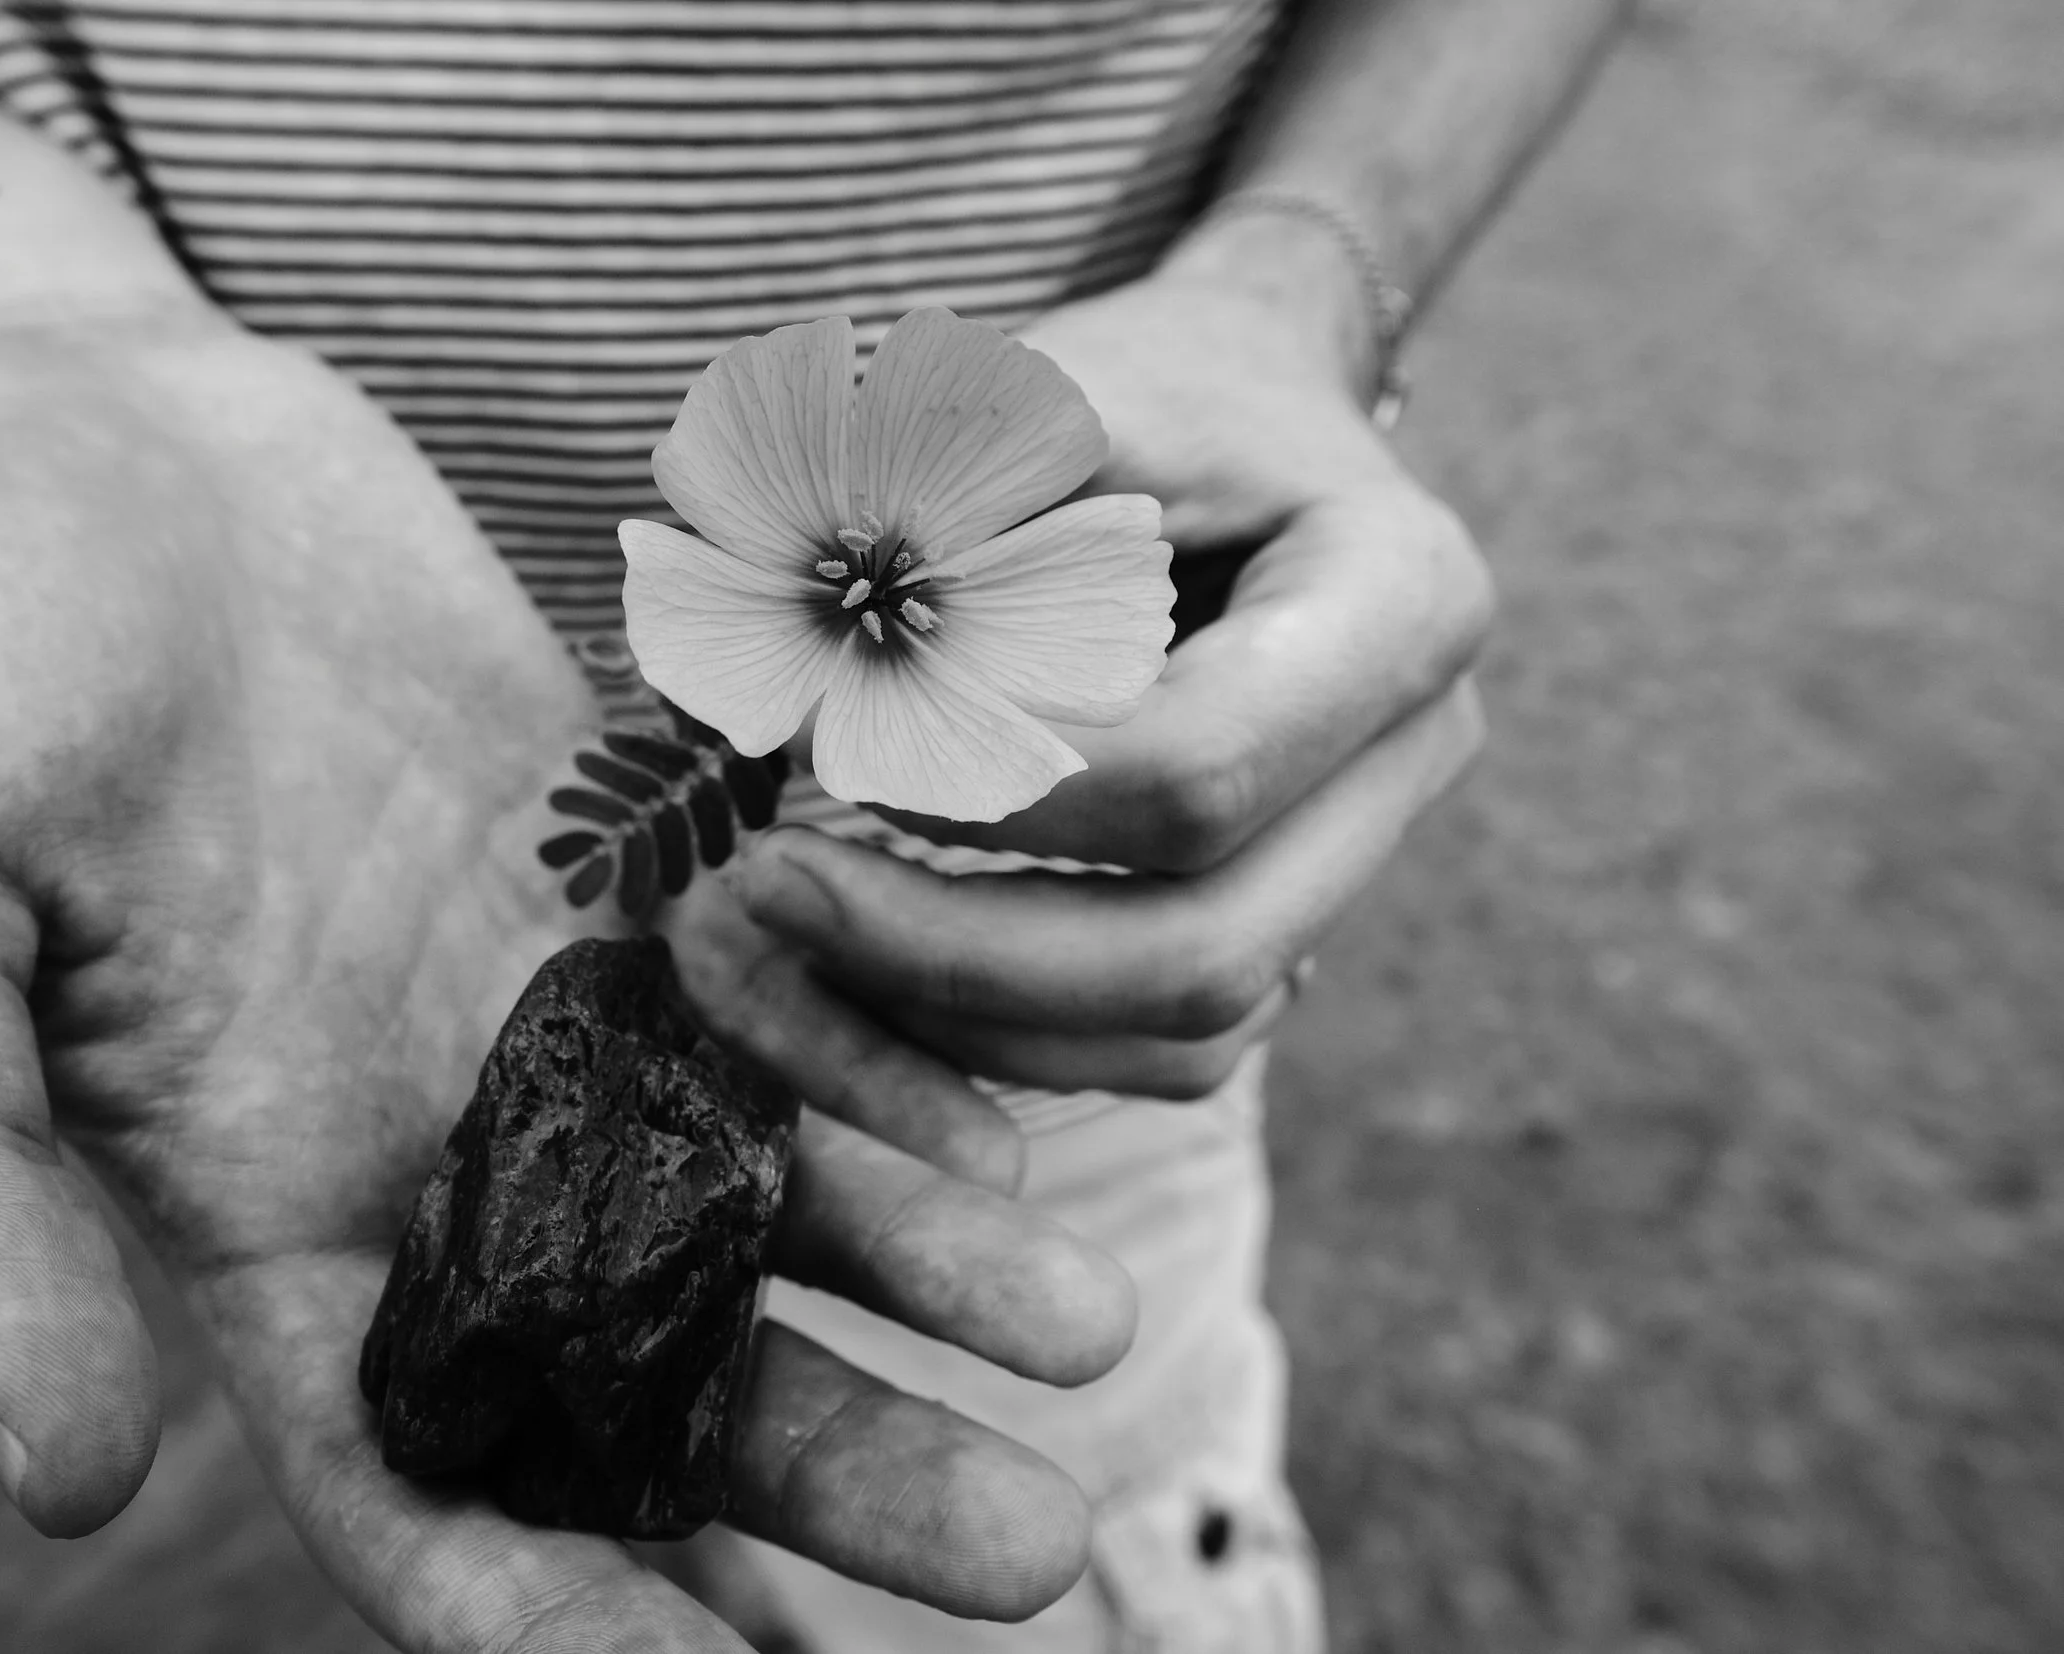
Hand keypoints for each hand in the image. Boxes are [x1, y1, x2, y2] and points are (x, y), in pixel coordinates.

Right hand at [0, 308, 1130, 1646]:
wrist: (75, 416)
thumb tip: (58, 1484)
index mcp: (247, 1208)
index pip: (421, 1483)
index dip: (568, 1621)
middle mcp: (424, 1143)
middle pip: (648, 1371)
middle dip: (826, 1467)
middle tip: (1035, 1550)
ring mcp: (539, 1000)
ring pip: (755, 1190)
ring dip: (919, 1280)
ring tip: (1090, 1342)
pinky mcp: (622, 858)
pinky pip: (791, 992)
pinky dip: (905, 1066)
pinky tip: (1030, 1133)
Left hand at [726, 236, 1491, 1098]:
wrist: (1238, 404)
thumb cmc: (1131, 380)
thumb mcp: (1042, 381)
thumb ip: (931, 509)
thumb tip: (780, 682)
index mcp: (1400, 602)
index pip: (1193, 771)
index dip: (989, 786)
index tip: (817, 741)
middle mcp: (1414, 752)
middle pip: (1206, 947)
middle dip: (962, 948)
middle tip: (768, 884)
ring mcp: (1361, 854)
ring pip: (1184, 1034)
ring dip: (968, 1015)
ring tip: (796, 922)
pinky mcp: (1291, 914)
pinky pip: (1161, 1050)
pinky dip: (1007, 1037)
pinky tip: (869, 961)